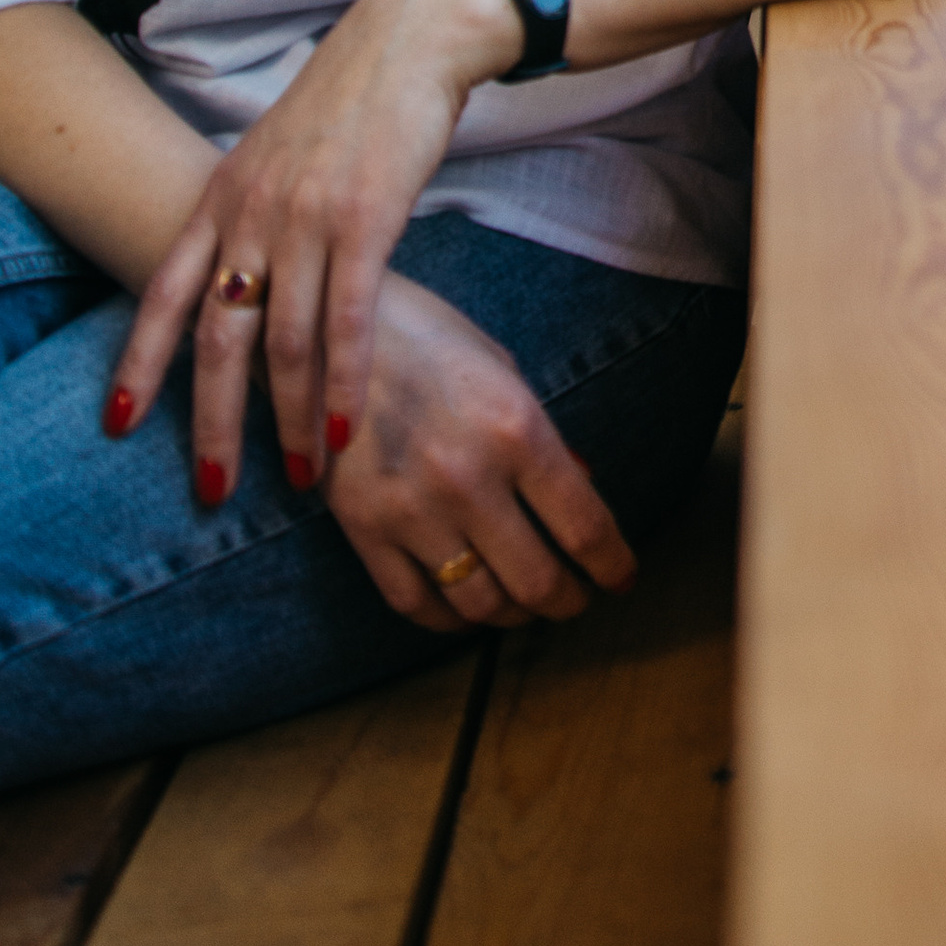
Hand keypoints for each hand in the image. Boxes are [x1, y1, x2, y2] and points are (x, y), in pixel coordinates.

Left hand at [110, 0, 521, 499]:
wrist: (410, 38)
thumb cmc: (352, 98)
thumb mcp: (277, 152)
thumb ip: (254, 212)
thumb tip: (247, 272)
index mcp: (221, 195)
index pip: (162, 292)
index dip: (139, 363)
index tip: (118, 424)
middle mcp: (250, 214)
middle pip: (216, 338)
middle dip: (211, 423)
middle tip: (212, 489)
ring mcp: (304, 219)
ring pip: (283, 344)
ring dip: (289, 420)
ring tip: (297, 478)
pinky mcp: (365, 223)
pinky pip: (347, 323)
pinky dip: (342, 387)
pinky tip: (342, 431)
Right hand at [324, 269, 637, 631]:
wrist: (324, 326)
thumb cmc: (426, 336)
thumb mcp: (501, 369)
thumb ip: (542, 436)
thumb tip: (584, 488)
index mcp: (516, 429)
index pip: (584, 525)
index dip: (612, 566)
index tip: (621, 579)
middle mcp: (468, 478)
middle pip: (537, 580)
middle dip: (568, 602)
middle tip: (576, 602)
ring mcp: (412, 510)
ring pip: (479, 602)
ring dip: (512, 617)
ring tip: (524, 608)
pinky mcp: (362, 529)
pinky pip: (414, 603)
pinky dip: (448, 620)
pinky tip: (465, 608)